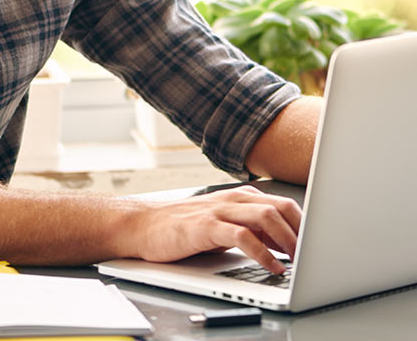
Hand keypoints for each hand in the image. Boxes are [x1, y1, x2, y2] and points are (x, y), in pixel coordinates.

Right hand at [131, 186, 300, 273]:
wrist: (144, 224)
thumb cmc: (184, 226)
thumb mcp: (224, 224)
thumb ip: (253, 228)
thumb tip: (285, 243)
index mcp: (240, 197)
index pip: (284, 204)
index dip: (305, 224)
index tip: (319, 245)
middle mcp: (233, 199)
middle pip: (281, 207)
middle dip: (302, 231)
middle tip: (315, 255)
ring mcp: (219, 211)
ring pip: (265, 217)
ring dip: (288, 240)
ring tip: (299, 261)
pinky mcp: (205, 227)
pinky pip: (242, 237)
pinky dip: (262, 253)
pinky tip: (272, 267)